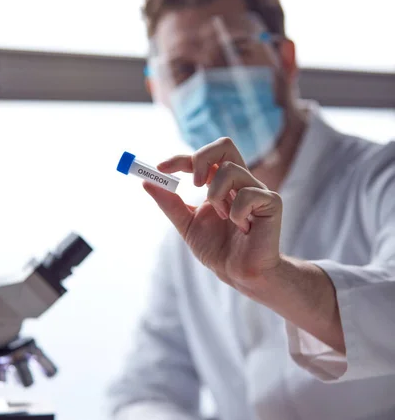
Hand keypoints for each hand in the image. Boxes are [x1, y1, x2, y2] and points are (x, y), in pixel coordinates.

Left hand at [144, 137, 281, 292]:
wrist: (239, 274)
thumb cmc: (218, 249)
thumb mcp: (187, 224)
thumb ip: (170, 204)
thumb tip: (147, 183)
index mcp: (222, 182)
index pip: (203, 157)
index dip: (181, 158)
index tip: (160, 169)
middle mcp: (240, 181)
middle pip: (224, 145)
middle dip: (202, 159)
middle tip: (193, 184)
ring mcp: (257, 189)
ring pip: (231, 170)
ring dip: (217, 195)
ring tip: (222, 217)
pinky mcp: (272, 202)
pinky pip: (247, 194)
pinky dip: (236, 213)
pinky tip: (241, 227)